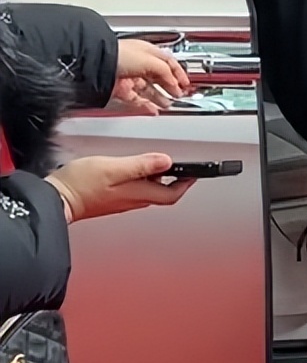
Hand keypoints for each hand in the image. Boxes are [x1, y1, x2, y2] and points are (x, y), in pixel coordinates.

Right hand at [46, 153, 193, 221]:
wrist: (56, 199)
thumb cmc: (81, 185)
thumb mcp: (114, 167)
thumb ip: (141, 164)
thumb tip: (166, 161)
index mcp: (138, 193)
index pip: (171, 193)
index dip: (186, 183)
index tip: (195, 172)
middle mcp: (132, 200)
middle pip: (162, 193)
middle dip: (175, 180)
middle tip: (183, 168)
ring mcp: (121, 201)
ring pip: (148, 191)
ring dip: (158, 178)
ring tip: (161, 164)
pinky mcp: (110, 198)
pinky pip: (133, 189)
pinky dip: (141, 179)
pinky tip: (134, 169)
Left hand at [113, 40, 190, 114]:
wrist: (98, 65)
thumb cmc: (120, 55)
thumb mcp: (151, 61)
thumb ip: (166, 72)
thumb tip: (174, 84)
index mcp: (147, 52)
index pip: (168, 62)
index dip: (178, 72)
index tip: (185, 83)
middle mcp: (139, 64)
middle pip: (159, 77)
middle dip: (170, 86)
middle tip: (179, 95)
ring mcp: (130, 77)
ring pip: (149, 90)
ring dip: (160, 98)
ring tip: (169, 104)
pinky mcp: (121, 90)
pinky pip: (137, 100)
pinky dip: (146, 106)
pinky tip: (154, 110)